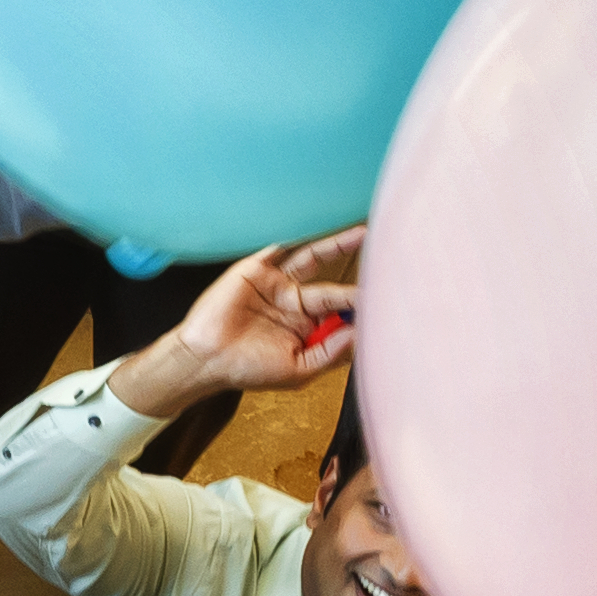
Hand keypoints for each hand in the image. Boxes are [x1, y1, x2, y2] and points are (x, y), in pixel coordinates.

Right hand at [109, 226, 363, 418]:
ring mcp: (274, 284)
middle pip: (332, 284)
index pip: (341, 313)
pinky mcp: (254, 271)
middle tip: (387, 262)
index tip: (391, 303)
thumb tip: (363, 332)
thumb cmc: (249, 370)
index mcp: (305, 327)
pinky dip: (296, 237)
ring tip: (362, 233)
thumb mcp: (300, 370)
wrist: (206, 359)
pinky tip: (317, 226)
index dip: (362, 308)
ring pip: (311, 259)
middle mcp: (293, 302)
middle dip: (358, 275)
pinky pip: (278, 249)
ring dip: (336, 245)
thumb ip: (332, 352)